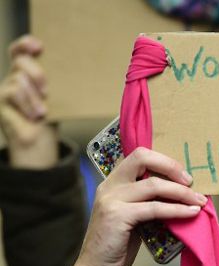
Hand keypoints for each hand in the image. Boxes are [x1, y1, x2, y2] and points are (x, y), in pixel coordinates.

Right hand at [0, 35, 57, 168]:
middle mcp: (14, 77)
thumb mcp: (58, 96)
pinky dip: (27, 106)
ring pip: (17, 80)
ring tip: (42, 112)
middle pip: (20, 61)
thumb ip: (61, 82)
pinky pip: (13, 94)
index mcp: (28, 73)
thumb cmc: (51, 116)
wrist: (39, 142)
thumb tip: (84, 72)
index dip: (26, 44)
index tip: (38, 46)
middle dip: (35, 72)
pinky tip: (35, 116)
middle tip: (46, 90)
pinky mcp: (0, 103)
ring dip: (33, 97)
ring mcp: (5, 89)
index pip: (20, 51)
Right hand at [76, 147, 205, 265]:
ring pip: (154, 185)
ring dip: (182, 193)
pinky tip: (191, 213)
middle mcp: (109, 186)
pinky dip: (177, 209)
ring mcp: (112, 200)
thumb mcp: (132, 216)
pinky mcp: (118, 216)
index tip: (183, 174)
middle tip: (191, 182)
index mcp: (112, 182)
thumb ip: (147, 201)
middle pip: (143, 158)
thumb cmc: (118, 245)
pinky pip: (155, 208)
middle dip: (171, 166)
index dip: (164, 161)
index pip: (139, 156)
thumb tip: (180, 194)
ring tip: (200, 201)